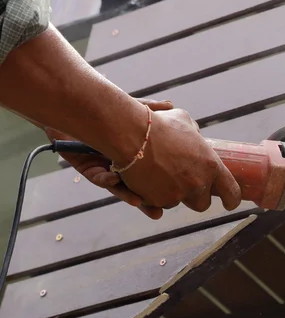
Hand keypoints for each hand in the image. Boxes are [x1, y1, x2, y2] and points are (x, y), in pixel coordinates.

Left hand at [45, 98, 172, 219]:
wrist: (75, 104)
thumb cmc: (105, 107)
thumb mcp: (133, 107)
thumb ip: (150, 109)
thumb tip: (171, 105)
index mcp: (135, 153)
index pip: (153, 171)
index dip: (163, 182)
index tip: (176, 190)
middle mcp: (121, 163)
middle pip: (137, 186)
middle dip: (147, 202)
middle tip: (157, 213)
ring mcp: (105, 167)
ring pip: (118, 187)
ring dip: (128, 195)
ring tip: (139, 203)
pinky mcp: (86, 168)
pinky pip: (98, 178)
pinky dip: (106, 179)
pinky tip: (114, 179)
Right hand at [117, 107, 241, 213]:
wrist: (131, 135)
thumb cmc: (159, 125)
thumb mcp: (184, 121)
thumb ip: (195, 134)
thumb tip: (197, 137)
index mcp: (211, 165)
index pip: (231, 192)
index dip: (231, 200)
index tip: (229, 204)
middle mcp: (198, 183)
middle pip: (203, 204)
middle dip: (196, 198)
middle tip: (187, 187)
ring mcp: (179, 194)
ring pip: (180, 203)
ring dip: (174, 194)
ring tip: (162, 177)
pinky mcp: (158, 201)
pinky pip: (160, 204)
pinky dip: (156, 195)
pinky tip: (149, 179)